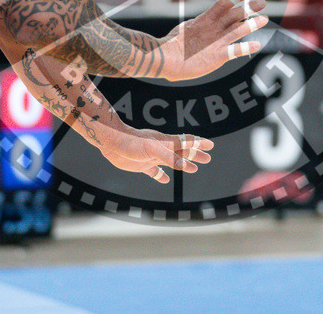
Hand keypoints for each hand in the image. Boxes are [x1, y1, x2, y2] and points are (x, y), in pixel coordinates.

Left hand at [97, 125, 214, 183]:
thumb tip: (187, 165)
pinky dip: (161, 176)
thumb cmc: (131, 142)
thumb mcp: (152, 149)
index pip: (186, 142)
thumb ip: (169, 157)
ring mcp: (152, 157)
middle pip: (183, 152)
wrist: (111, 142)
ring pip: (172, 161)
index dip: (199, 143)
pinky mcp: (142, 165)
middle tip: (208, 159)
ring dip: (183, 165)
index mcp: (166, 142)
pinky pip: (155, 172)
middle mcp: (161, 149)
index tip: (211, 145)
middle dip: (196, 155)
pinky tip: (165, 180)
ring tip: (194, 169)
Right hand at [159, 0, 267, 81]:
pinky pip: (235, 50)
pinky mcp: (216, 57)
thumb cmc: (170, 46)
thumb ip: (195, 26)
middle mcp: (211, 29)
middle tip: (262, 2)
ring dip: (252, 23)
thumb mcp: (184, 30)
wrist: (164, 58)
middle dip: (249, 7)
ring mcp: (215, 42)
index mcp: (203, 21)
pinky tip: (258, 44)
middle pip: (234, 14)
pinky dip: (247, 47)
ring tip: (264, 19)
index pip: (222, 4)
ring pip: (238, 29)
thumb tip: (199, 22)